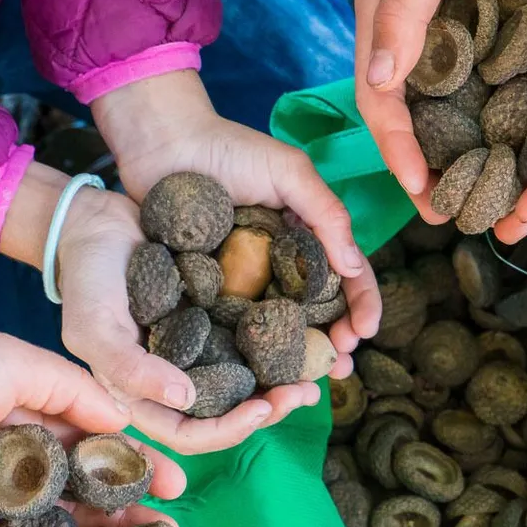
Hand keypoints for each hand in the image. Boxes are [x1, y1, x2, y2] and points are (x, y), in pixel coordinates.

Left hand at [94, 72, 379, 416]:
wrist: (161, 143)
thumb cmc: (228, 148)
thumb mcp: (288, 171)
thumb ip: (325, 213)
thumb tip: (353, 267)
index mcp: (307, 237)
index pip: (346, 276)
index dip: (361, 304)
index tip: (364, 330)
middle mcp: (281, 265)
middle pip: (318, 313)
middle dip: (335, 343)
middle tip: (340, 366)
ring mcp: (245, 281)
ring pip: (279, 329)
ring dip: (298, 359)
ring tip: (307, 383)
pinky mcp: (209, 292)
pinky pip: (233, 326)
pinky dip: (248, 352)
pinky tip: (256, 375)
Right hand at [354, 0, 526, 210]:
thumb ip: (401, 13)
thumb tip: (379, 85)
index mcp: (388, 19)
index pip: (381, 104)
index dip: (398, 153)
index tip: (424, 196)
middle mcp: (422, 35)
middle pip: (418, 118)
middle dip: (431, 168)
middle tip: (455, 214)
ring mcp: (464, 35)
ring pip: (459, 109)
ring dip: (470, 154)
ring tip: (493, 195)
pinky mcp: (503, 29)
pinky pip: (499, 87)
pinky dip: (506, 120)